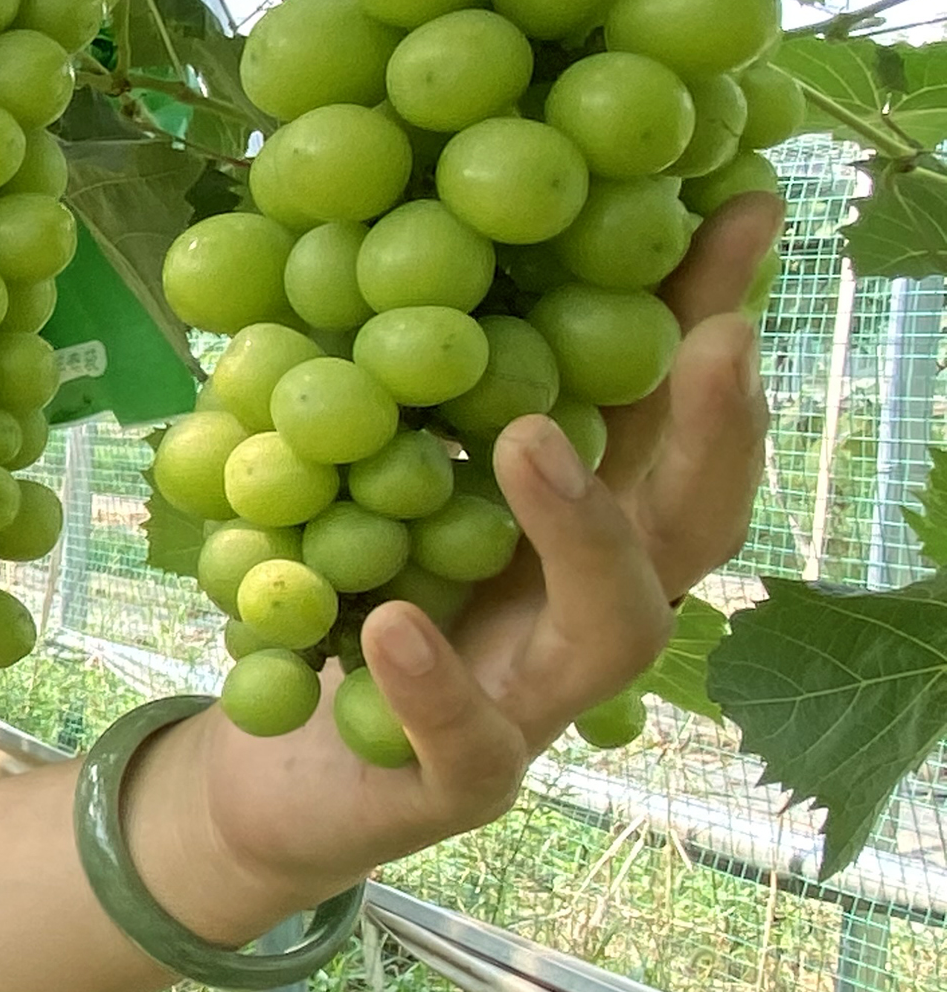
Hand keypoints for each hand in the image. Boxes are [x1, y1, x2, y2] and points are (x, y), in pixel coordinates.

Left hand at [175, 190, 781, 916]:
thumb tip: (426, 220)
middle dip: (718, 428)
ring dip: (585, 527)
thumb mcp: (371, 470)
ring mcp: (535, 704)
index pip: (667, 420)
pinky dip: (437, 685)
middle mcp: (580, 610)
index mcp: (575, 525)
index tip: (736, 207)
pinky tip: (395, 625)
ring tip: (528, 438)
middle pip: (692, 524)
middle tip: (711, 334)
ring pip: (617, 630)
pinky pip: (470, 743)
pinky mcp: (456, 784)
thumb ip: (419, 381)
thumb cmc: (334, 595)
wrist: (254, 767)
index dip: (713, 324)